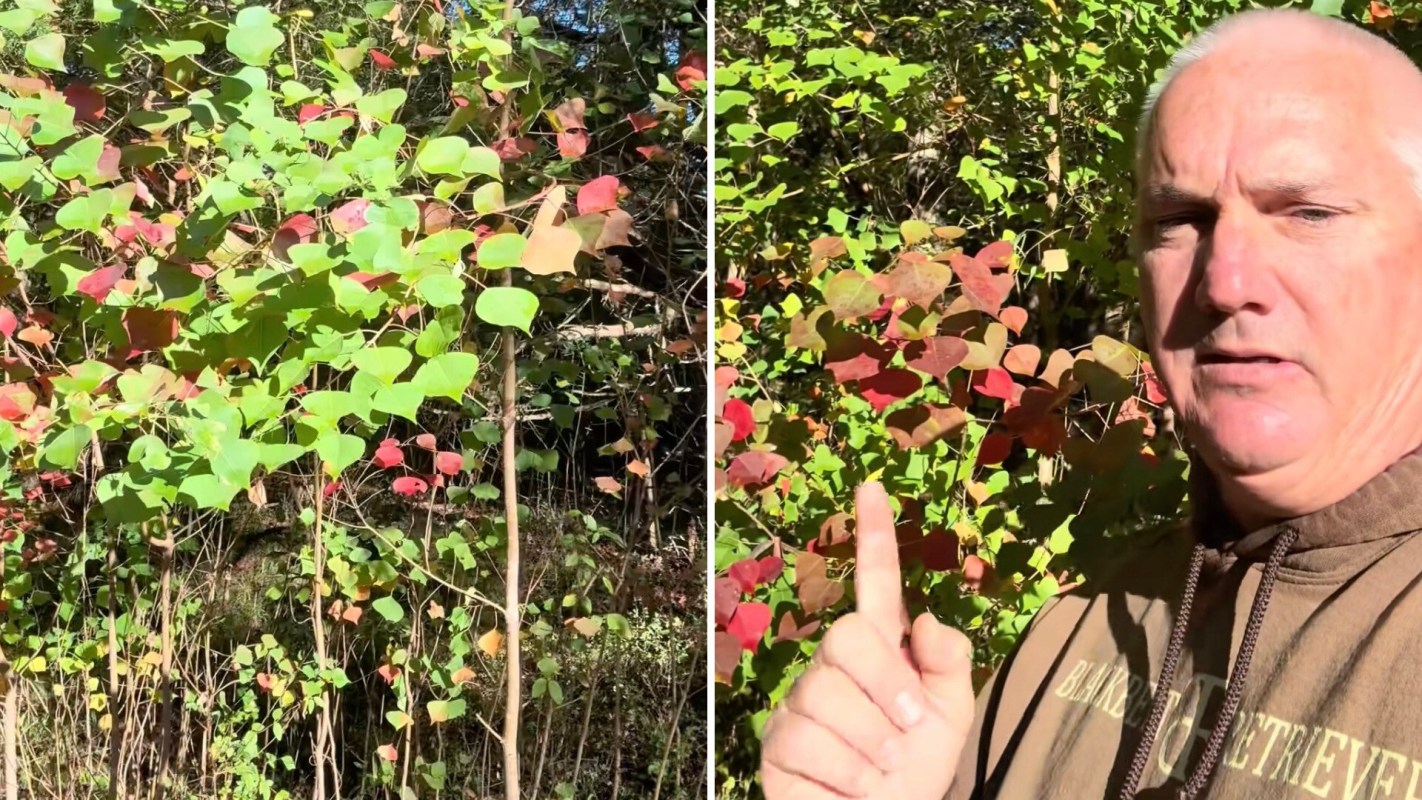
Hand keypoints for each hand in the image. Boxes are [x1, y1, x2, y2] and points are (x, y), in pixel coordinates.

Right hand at [760, 481, 976, 798]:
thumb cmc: (914, 774)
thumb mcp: (949, 718)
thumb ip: (948, 664)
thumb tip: (925, 620)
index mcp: (880, 652)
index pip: (875, 584)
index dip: (873, 537)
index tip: (872, 488)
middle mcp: (832, 667)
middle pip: (849, 637)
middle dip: (887, 687)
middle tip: (908, 732)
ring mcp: (800, 702)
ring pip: (827, 695)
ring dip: (871, 743)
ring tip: (881, 771)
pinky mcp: (777, 742)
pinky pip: (809, 740)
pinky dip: (846, 772)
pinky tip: (853, 787)